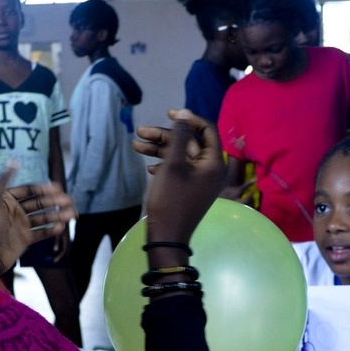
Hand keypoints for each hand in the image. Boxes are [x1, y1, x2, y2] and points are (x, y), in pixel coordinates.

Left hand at [0, 174, 75, 274]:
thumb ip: (4, 179)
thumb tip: (15, 160)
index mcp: (7, 199)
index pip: (30, 190)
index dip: (44, 188)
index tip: (58, 187)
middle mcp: (15, 211)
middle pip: (39, 203)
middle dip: (55, 201)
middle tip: (70, 200)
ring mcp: (21, 225)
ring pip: (44, 217)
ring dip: (58, 215)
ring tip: (73, 214)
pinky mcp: (26, 239)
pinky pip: (42, 232)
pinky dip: (52, 229)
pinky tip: (61, 227)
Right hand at [133, 109, 225, 246]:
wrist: (167, 238)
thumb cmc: (171, 200)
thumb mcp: (173, 164)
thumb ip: (180, 136)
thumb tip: (185, 113)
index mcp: (214, 163)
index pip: (207, 130)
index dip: (188, 119)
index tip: (168, 113)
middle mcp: (210, 171)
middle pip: (190, 143)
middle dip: (165, 136)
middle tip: (140, 131)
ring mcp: (200, 181)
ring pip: (181, 156)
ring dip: (159, 149)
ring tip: (135, 145)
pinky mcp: (189, 190)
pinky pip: (179, 170)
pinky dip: (164, 165)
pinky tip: (148, 167)